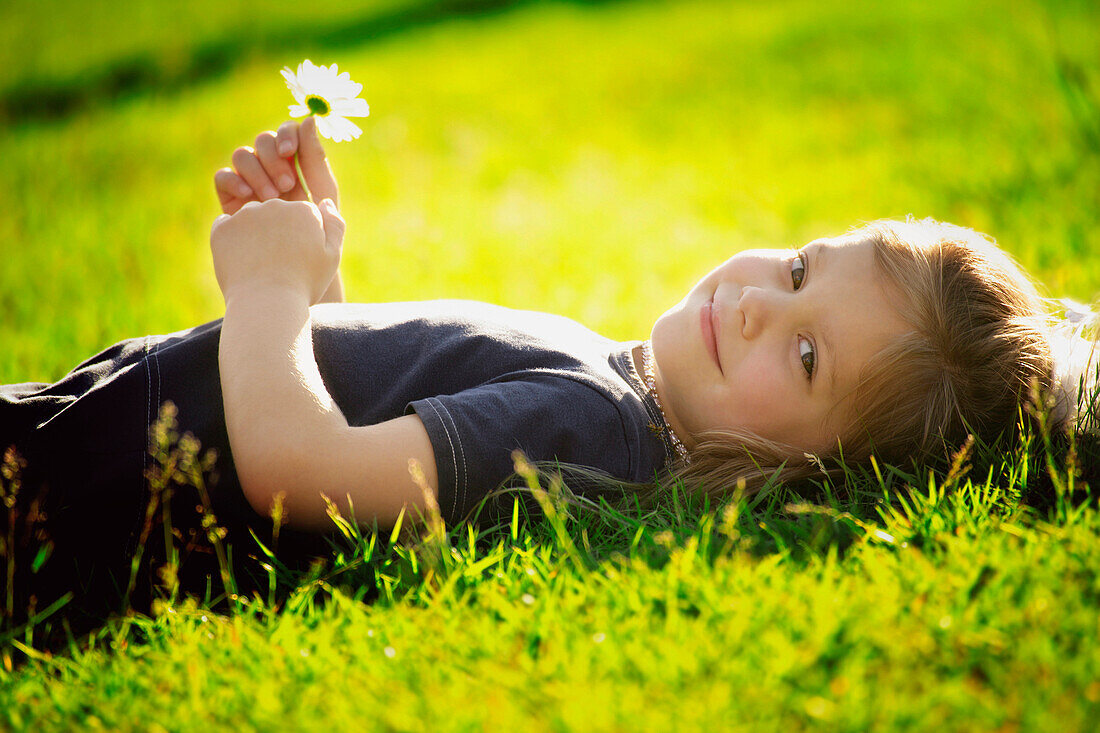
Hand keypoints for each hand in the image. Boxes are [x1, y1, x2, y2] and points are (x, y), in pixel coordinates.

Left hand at [210, 198, 344, 304]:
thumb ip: (335, 225)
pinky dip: (232, 240)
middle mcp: (275, 205)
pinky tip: (242, 261)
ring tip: (260, 264)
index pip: (302, 216)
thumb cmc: (303, 284)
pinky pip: (226, 226)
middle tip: (279, 265)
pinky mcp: (223, 228)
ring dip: (254, 234)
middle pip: (276, 214)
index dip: (302, 240)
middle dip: (278, 233)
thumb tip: (325, 201)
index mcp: (304, 210)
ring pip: (251, 218)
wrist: (266, 304)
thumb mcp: (332, 256)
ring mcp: (246, 215)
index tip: (299, 260)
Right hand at [214, 117, 339, 213]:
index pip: (286, 131)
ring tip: (272, 198)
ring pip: (242, 155)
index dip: (286, 135)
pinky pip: (223, 176)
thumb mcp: (321, 187)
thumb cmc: (316, 222)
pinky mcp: (230, 194)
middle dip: (274, 160)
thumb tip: (309, 118)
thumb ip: (314, 155)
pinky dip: (234, 181)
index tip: (289, 152)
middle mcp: (270, 163)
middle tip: (287, 186)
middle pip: (263, 139)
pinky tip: (249, 197)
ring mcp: (249, 177)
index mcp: (295, 158)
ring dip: (257, 173)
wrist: (298, 255)